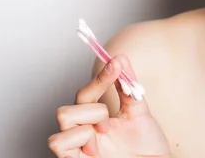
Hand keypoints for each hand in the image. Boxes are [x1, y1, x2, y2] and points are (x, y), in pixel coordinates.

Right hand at [48, 55, 169, 157]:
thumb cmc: (146, 144)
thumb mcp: (138, 111)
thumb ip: (127, 85)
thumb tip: (120, 58)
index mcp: (95, 118)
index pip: (86, 93)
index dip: (101, 77)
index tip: (116, 64)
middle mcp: (83, 131)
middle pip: (67, 106)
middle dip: (94, 109)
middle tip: (110, 123)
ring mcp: (78, 147)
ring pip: (63, 117)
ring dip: (88, 121)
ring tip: (105, 134)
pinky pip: (59, 142)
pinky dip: (77, 137)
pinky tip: (94, 144)